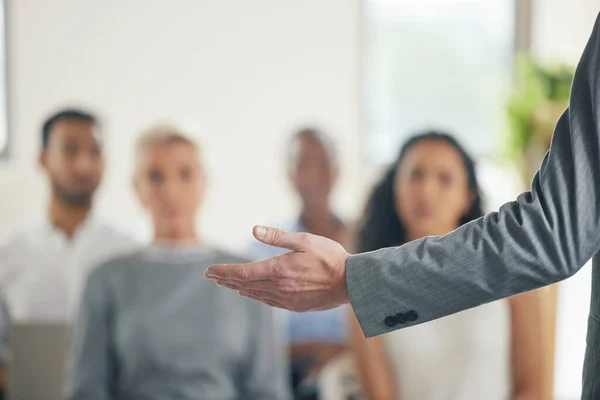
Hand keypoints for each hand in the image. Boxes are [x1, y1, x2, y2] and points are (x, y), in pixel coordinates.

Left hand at [205, 226, 350, 311]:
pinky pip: (269, 301)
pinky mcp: (295, 306)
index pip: (243, 273)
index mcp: (279, 270)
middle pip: (245, 285)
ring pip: (256, 294)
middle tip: (212, 276)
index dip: (224, 272)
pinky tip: (252, 293)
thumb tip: (254, 230)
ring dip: (239, 288)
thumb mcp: (304, 240)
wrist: (351, 282)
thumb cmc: (330, 257)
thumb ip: (278, 237)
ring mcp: (287, 299)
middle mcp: (279, 288)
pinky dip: (256, 296)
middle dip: (227, 280)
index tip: (210, 270)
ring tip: (227, 284)